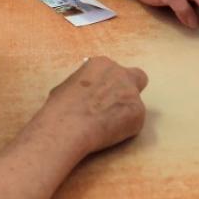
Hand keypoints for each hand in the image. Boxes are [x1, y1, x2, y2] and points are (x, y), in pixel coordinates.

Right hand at [30, 55, 149, 155]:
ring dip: (124, 113)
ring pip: (135, 103)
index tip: (104, 95)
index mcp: (102, 64)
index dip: (110, 84)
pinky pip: (134, 121)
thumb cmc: (60, 109)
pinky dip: (124, 129)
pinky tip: (107, 134)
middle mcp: (121, 74)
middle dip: (130, 90)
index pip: (115, 70)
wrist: (66, 127)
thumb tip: (87, 93)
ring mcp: (132, 93)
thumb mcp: (68, 86)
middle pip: (137, 78)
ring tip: (104, 127)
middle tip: (117, 106)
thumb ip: (86, 85)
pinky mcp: (138, 113)